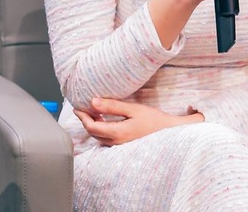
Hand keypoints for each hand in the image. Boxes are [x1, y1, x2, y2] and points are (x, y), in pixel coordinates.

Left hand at [74, 98, 201, 146]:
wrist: (170, 132)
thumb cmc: (154, 120)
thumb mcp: (133, 109)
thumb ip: (112, 106)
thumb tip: (93, 102)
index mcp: (117, 133)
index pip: (92, 126)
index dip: (82, 117)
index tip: (78, 107)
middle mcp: (116, 142)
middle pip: (93, 132)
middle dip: (85, 120)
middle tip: (83, 107)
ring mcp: (120, 145)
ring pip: (99, 137)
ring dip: (93, 125)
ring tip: (93, 112)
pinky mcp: (124, 144)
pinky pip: (106, 138)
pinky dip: (101, 129)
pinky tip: (104, 120)